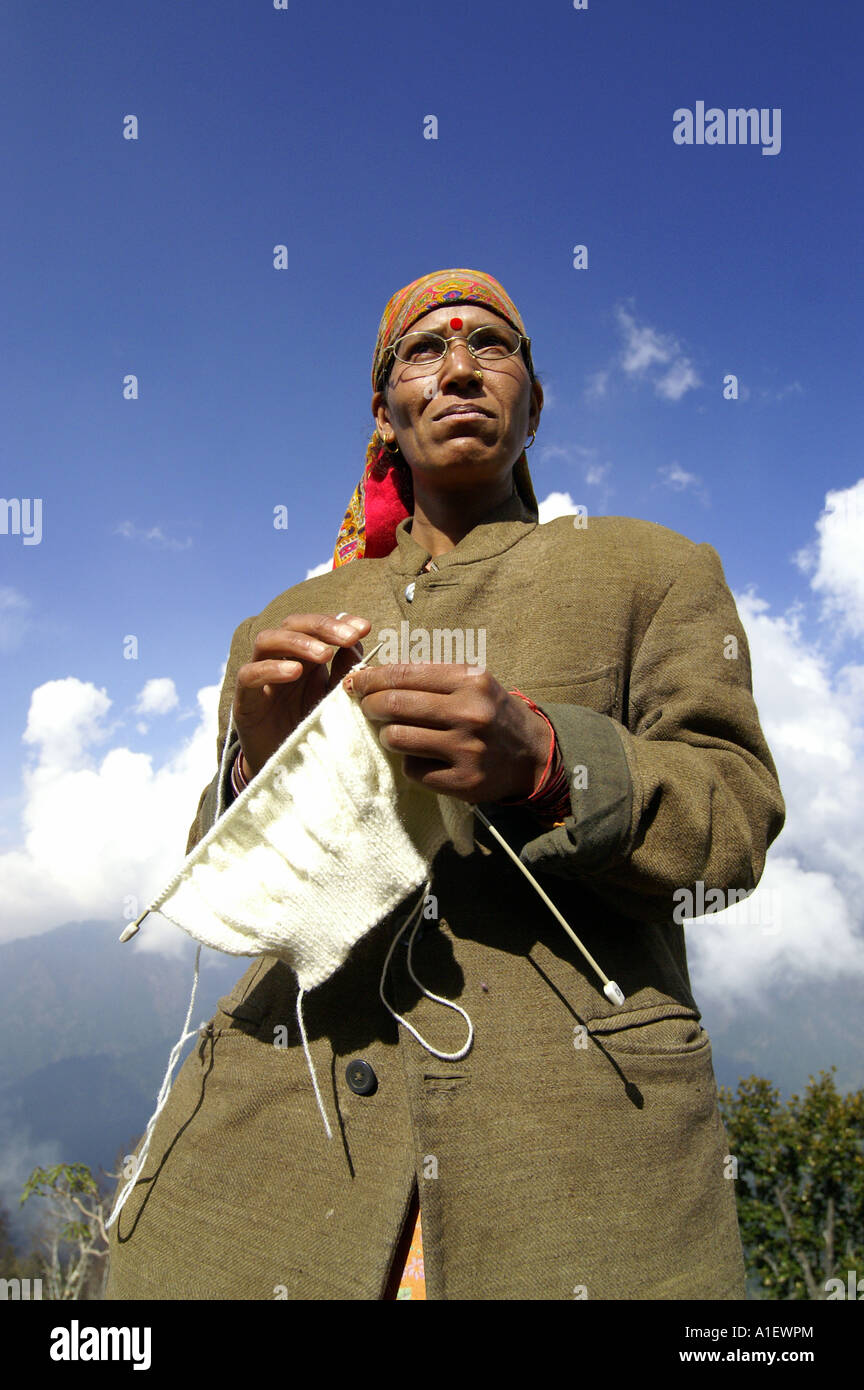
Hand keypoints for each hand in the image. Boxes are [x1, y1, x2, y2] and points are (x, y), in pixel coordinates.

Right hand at [234, 613, 370, 776]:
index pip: (317, 625)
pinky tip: (294, 672)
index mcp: (304, 655)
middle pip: (292, 624)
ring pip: (267, 640)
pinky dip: (271, 669)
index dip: (339, 621)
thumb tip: (359, 642)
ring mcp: (259, 676)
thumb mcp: (334, 698)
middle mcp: (280, 659)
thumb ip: (344, 671)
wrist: (286, 769)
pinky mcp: (244, 699)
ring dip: (298, 642)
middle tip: (348, 638)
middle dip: (322, 626)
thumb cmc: (311, 728)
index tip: (364, 627)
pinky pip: (249, 674)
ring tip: (324, 654)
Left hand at [343, 662, 550, 803]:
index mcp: (470, 680)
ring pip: (397, 739)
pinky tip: (423, 758)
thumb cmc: (491, 712)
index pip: (403, 674)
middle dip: (369, 705)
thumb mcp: (471, 682)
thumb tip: (372, 676)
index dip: (370, 678)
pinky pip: (413, 770)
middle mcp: (469, 712)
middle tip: (366, 707)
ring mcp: (466, 749)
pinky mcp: (462, 781)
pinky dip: (410, 763)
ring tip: (395, 734)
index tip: (355, 682)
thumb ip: (429, 678)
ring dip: (387, 736)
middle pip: (393, 704)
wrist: (531, 753)